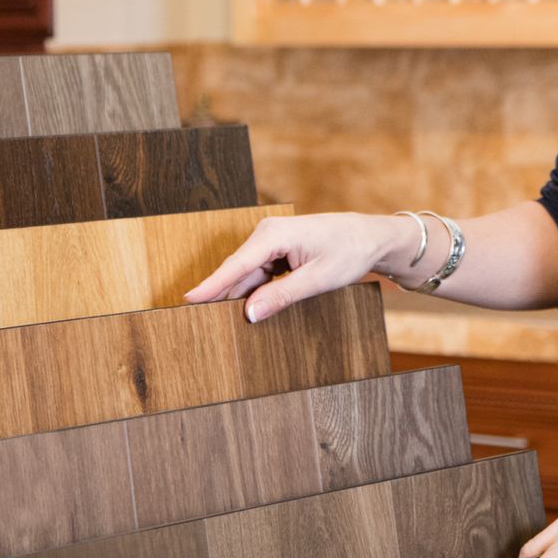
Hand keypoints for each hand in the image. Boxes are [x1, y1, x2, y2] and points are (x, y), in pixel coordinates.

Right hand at [182, 211, 413, 321]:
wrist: (370, 237)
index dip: (210, 286)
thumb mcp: (318, 279)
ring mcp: (271, 241)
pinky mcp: (277, 249)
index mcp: (274, 235)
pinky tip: (249, 309)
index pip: (235, 265)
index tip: (188, 301)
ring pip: (246, 275)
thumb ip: (282, 296)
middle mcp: (267, 233)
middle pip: (236, 271)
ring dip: (239, 296)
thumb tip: (250, 313)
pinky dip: (254, 291)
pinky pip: (257, 273)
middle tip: (201, 323)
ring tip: (222, 323)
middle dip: (221, 296)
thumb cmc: (349, 251)